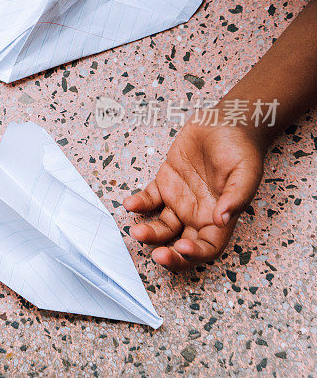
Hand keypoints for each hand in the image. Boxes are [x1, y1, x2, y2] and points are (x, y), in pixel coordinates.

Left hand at [123, 119, 264, 269]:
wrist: (225, 122)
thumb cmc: (241, 147)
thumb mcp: (246, 172)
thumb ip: (236, 197)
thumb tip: (222, 219)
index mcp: (220, 216)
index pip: (209, 247)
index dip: (196, 254)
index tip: (182, 249)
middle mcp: (198, 213)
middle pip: (182, 244)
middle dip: (169, 255)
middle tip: (156, 255)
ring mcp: (179, 200)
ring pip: (161, 226)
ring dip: (149, 233)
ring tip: (136, 231)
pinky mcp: (165, 183)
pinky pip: (148, 200)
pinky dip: (138, 205)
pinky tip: (130, 205)